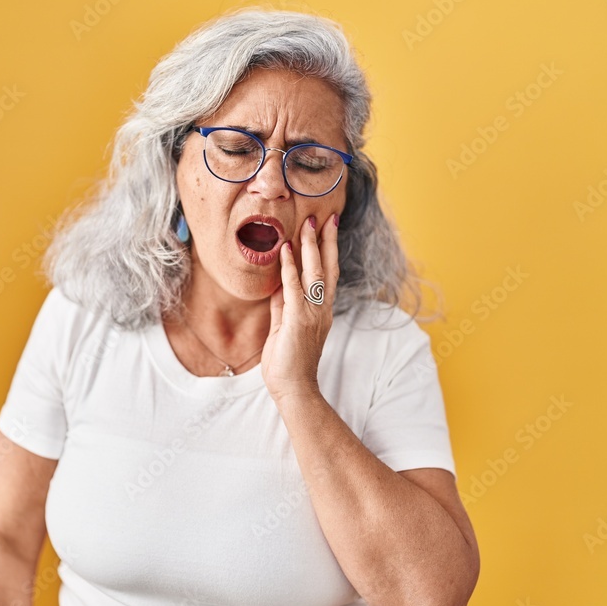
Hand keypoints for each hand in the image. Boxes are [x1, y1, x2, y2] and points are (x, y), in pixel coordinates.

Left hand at [261, 212, 339, 403]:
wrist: (293, 388)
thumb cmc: (288, 362)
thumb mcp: (284, 326)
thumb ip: (283, 304)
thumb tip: (278, 283)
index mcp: (321, 311)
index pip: (328, 274)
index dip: (328, 250)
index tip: (328, 227)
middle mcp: (321, 309)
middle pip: (328, 268)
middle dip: (326, 241)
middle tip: (324, 216)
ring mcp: (312, 314)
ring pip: (314, 273)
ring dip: (311, 247)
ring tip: (308, 224)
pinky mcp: (298, 320)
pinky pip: (293, 288)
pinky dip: (290, 268)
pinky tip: (286, 250)